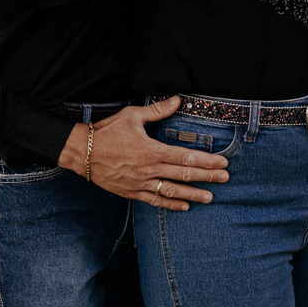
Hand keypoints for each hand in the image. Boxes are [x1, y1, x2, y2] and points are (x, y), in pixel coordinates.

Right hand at [58, 97, 228, 211]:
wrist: (82, 153)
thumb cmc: (107, 132)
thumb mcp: (133, 116)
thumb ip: (158, 110)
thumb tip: (178, 100)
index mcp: (151, 151)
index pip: (185, 157)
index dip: (206, 161)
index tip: (222, 162)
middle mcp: (148, 170)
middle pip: (183, 175)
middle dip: (207, 177)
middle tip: (225, 178)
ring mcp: (140, 183)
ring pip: (172, 191)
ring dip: (193, 194)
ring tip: (210, 197)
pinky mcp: (131, 192)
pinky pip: (155, 200)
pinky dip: (170, 204)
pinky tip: (184, 206)